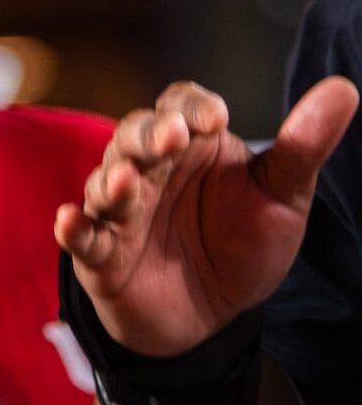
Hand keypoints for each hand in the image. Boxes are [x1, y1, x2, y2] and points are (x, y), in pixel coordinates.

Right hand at [55, 77, 357, 357]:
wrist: (214, 317)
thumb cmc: (242, 244)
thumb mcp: (281, 196)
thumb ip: (303, 146)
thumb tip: (344, 88)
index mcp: (191, 145)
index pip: (180, 106)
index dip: (191, 107)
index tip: (214, 118)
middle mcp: (150, 169)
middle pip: (135, 135)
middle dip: (147, 135)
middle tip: (168, 139)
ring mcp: (121, 210)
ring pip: (104, 182)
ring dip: (110, 181)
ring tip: (123, 183)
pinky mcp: (101, 254)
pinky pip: (82, 237)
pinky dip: (72, 228)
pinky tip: (70, 221)